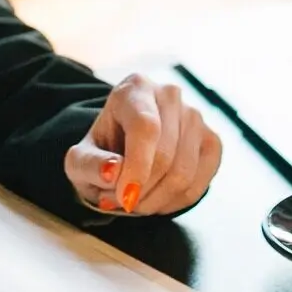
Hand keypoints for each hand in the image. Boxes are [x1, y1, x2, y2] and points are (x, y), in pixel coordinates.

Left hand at [64, 75, 222, 216]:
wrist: (123, 148)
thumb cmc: (102, 151)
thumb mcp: (79, 160)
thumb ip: (89, 165)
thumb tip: (113, 172)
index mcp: (135, 88)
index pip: (145, 128)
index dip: (137, 167)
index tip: (125, 197)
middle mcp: (170, 94)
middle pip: (165, 155)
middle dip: (142, 191)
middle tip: (122, 202)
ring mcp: (196, 116)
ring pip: (184, 173)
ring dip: (156, 200)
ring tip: (136, 201)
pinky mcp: (212, 141)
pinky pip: (200, 184)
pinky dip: (176, 203)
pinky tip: (157, 199)